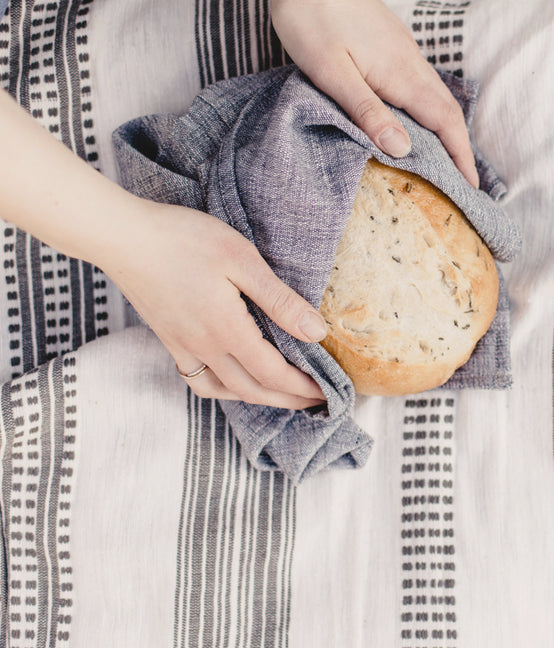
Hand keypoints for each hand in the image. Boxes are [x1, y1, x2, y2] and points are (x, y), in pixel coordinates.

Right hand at [100, 201, 327, 409]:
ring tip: (284, 396)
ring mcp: (183, 346)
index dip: (304, 387)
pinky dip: (225, 389)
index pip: (275, 374)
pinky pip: (200, 380)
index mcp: (227, 330)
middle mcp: (205, 347)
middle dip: (290, 400)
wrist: (121, 237)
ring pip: (226, 390)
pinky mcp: (168, 339)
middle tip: (317, 403)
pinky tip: (236, 380)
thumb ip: (280, 301)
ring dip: (260, 398)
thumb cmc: (183, 239)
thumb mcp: (242, 261)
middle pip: (254, 390)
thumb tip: (316, 333)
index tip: (329, 392)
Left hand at [271, 0, 479, 187]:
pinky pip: (421, 83)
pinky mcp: (391, 43)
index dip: (461, 156)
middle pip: (448, 110)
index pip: (445, 123)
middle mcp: (410, 62)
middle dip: (459, 147)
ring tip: (444, 159)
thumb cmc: (310, 17)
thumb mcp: (332, 72)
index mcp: (401, 73)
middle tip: (462, 182)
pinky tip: (414, 121)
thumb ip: (367, 111)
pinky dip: (428, 109)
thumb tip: (402, 149)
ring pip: (436, 95)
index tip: (470, 186)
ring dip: (445, 129)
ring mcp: (403, 50)